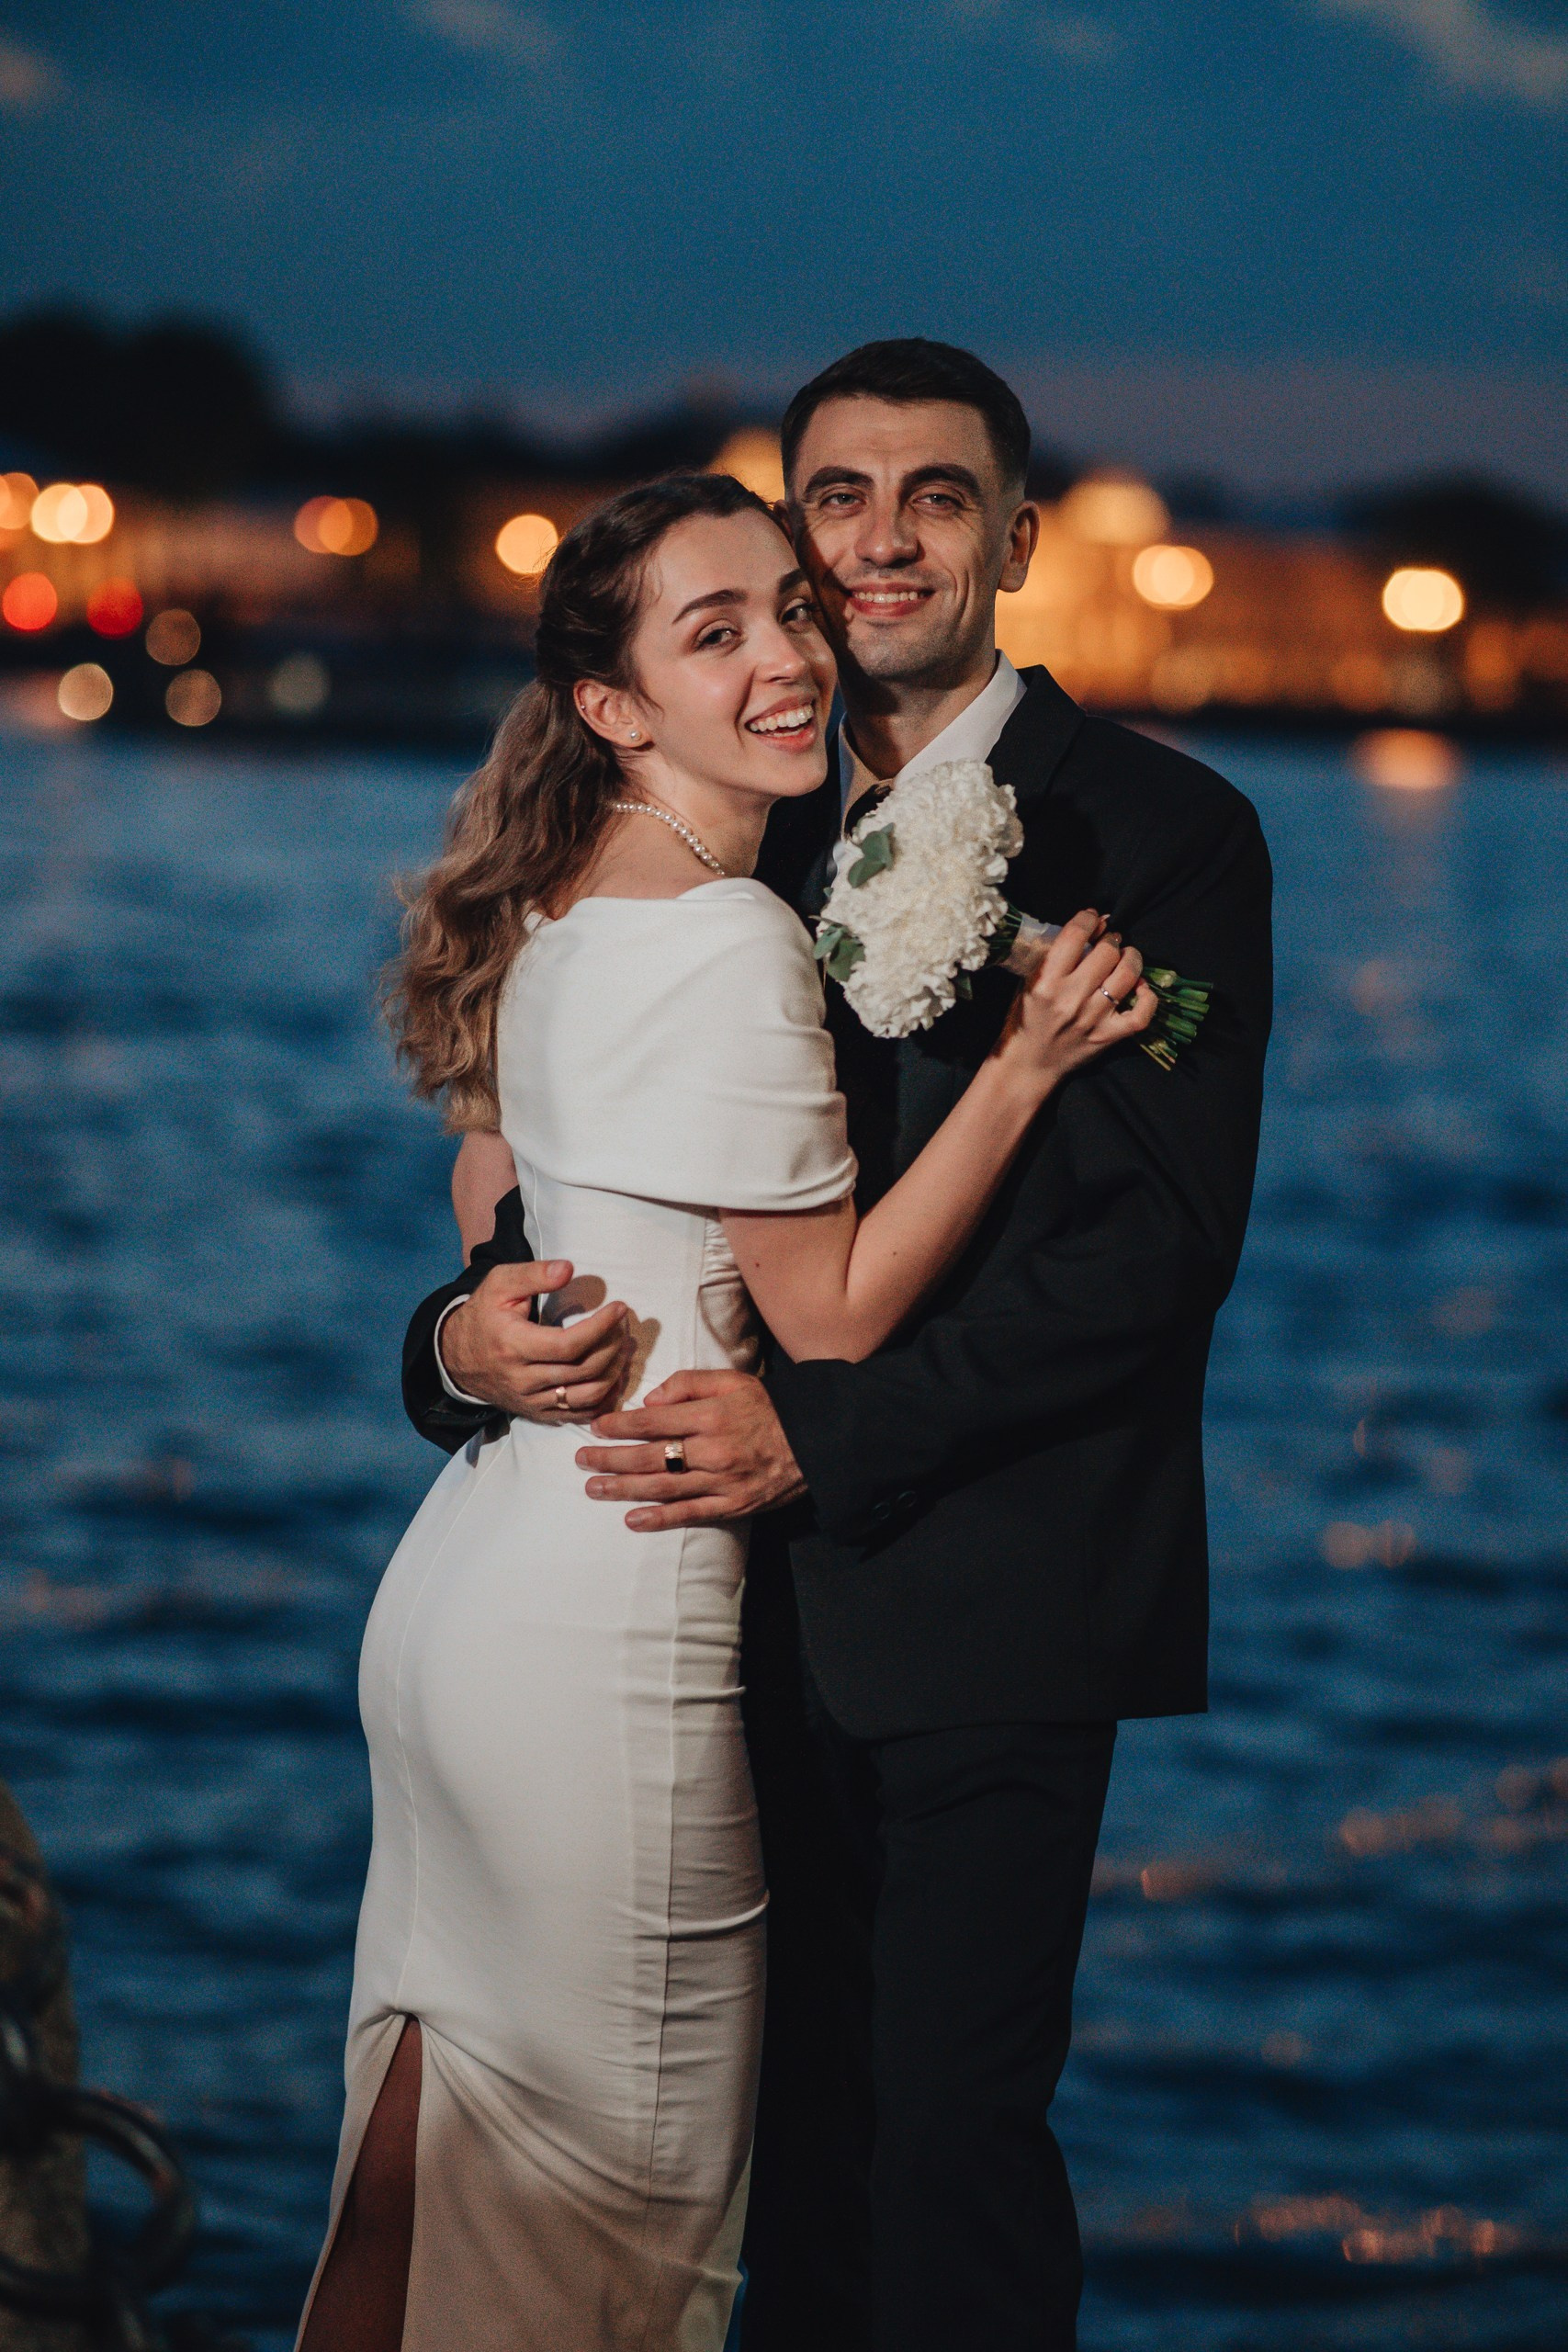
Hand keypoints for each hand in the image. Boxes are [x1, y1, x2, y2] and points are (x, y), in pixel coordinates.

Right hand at [440, 1259, 634, 1421]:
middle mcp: (523, 1379)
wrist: (457, 1358)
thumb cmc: (484, 1315)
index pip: (569, 1345)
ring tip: (625, 1347)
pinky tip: (615, 1376)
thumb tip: (568, 1269)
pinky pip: (580, 1414)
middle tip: (625, 1324)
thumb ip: (533, 1275)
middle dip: (614, 1345)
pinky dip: (605, 1399)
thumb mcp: (499, 1284)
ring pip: (587, 1396)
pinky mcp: (538, 1413)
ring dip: (615, 1373)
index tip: (620, 1308)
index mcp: (513, 1345)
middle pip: (584, 1370)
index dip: (601, 1328)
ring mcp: (532, 1400)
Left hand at [576, 1369, 806, 1530]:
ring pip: (662, 1488)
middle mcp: (711, 1450)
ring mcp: (721, 1482)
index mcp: (709, 1416)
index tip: (596, 1428)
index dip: (619, 1425)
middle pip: (649, 1457)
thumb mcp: (733, 1380)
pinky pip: (689, 1515)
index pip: (652, 1422)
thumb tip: (650, 1401)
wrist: (814, 1442)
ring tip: (593, 1489)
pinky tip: (632, 1520)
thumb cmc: (768, 1407)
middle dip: (610, 1459)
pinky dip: (659, 1519)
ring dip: (623, 1489)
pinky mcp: (731, 1506)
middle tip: (582, 1461)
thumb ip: (689, 1383)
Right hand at [1004, 907, 1157, 1081]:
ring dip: (1132, 958)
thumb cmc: (1027, 1018)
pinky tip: (1140, 988)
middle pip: (1107, 952)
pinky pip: (1141, 1014)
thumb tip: (1095, 926)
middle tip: (1110, 942)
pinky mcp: (1108, 1037)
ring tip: (1127, 956)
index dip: (1089, 919)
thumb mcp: (1030, 982)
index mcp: (1046, 982)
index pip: (1075, 935)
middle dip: (1112, 940)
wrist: (1029, 1064)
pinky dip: (1148, 997)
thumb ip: (1057, 956)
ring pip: (1127, 976)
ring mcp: (1093, 1019)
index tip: (1093, 919)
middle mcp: (1071, 999)